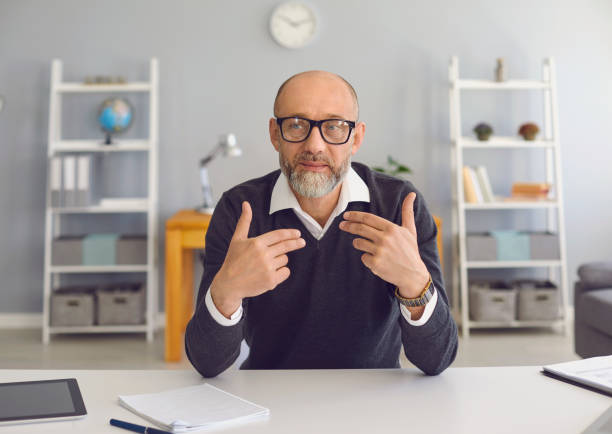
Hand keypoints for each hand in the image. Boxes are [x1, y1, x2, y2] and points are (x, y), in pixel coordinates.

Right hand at [210, 201, 305, 317]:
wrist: (229, 285)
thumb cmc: (233, 260)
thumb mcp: (237, 239)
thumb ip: (244, 221)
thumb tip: (246, 203)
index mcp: (256, 243)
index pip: (278, 235)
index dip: (290, 233)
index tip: (298, 234)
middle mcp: (263, 255)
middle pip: (286, 246)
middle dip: (296, 243)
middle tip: (302, 242)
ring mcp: (268, 268)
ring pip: (284, 259)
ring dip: (280, 260)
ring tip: (266, 264)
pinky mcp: (271, 281)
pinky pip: (286, 272)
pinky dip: (281, 272)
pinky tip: (271, 273)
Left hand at [339, 192, 429, 298]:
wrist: (413, 275)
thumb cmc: (410, 251)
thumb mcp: (410, 230)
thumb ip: (407, 212)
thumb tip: (412, 194)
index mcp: (392, 229)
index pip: (368, 218)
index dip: (355, 216)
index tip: (346, 215)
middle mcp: (385, 239)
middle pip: (360, 229)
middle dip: (349, 226)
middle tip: (342, 225)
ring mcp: (380, 251)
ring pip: (359, 243)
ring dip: (358, 243)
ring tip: (366, 246)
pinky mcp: (376, 263)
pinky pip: (363, 257)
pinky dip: (367, 258)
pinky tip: (376, 260)